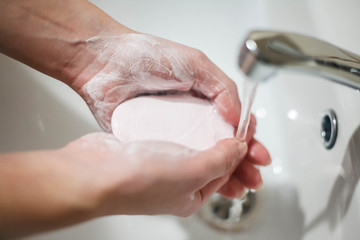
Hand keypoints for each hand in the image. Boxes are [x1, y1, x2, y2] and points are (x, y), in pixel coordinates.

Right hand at [62, 133, 247, 216]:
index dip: (240, 151)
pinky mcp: (145, 148)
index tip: (247, 130)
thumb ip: (220, 160)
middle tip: (239, 124)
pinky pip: (171, 135)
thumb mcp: (192, 172)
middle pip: (210, 157)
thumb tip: (239, 149)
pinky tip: (186, 115)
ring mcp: (160, 164)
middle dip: (226, 142)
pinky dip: (181, 126)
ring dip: (204, 131)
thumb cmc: (136, 182)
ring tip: (216, 117)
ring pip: (190, 144)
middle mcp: (177, 182)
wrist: (93, 172)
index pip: (226, 171)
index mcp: (191, 194)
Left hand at [74, 33, 270, 197]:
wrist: (105, 64)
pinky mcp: (153, 142)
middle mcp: (190, 118)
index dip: (248, 141)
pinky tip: (206, 186)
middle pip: (221, 146)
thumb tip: (238, 117)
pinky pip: (176, 162)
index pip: (233, 124)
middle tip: (253, 178)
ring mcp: (172, 133)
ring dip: (222, 174)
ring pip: (201, 158)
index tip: (257, 153)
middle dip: (241, 164)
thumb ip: (221, 88)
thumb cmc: (147, 56)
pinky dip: (191, 175)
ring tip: (238, 189)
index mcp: (204, 99)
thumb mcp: (195, 64)